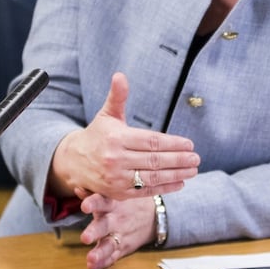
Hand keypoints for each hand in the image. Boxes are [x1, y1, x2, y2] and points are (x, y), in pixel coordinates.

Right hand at [48, 72, 199, 199]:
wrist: (73, 161)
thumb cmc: (97, 135)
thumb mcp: (106, 114)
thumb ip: (117, 97)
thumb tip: (120, 75)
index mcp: (116, 138)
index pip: (151, 141)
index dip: (172, 143)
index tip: (189, 144)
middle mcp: (115, 159)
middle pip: (154, 160)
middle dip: (178, 160)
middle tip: (196, 158)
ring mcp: (116, 179)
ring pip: (152, 177)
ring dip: (176, 174)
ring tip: (193, 170)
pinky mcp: (117, 194)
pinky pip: (145, 191)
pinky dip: (164, 188)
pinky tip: (180, 183)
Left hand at [77, 191, 155, 268]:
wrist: (153, 216)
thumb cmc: (127, 202)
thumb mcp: (114, 195)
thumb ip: (94, 193)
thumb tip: (77, 188)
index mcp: (112, 203)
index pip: (101, 201)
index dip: (93, 203)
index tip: (84, 206)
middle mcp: (116, 219)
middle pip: (104, 225)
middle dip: (95, 232)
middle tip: (85, 238)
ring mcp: (121, 235)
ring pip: (110, 244)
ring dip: (100, 252)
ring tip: (91, 258)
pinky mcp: (124, 247)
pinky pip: (114, 256)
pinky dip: (104, 262)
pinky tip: (93, 267)